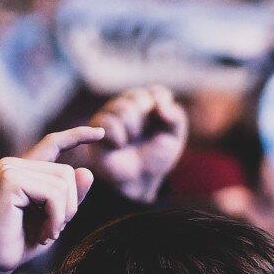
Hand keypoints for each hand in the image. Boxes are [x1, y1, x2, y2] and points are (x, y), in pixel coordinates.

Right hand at [0, 126, 100, 273]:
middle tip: (53, 231)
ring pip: (63, 182)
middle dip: (69, 205)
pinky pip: (53, 193)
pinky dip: (56, 217)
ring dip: (62, 215)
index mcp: (22, 170)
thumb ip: (70, 197)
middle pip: (67, 172)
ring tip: (48, 234)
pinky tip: (44, 234)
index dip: (77, 136)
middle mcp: (13, 165)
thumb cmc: (20, 243)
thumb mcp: (55, 218)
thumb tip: (87, 171)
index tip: (100, 132)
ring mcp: (10, 169)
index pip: (53, 144)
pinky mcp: (10, 180)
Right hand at [86, 86, 189, 202]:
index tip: (162, 122)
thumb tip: (160, 104)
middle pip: (138, 97)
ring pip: (121, 107)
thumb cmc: (155, 157)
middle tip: (142, 135)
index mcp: (150, 104)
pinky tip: (119, 145)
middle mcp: (130, 103)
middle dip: (144, 120)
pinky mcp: (97, 125)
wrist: (137, 180)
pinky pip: (107, 121)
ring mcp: (112, 112)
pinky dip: (118, 137)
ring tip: (131, 141)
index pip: (157, 93)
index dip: (161, 107)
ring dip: (131, 129)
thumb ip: (175, 117)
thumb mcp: (173, 138)